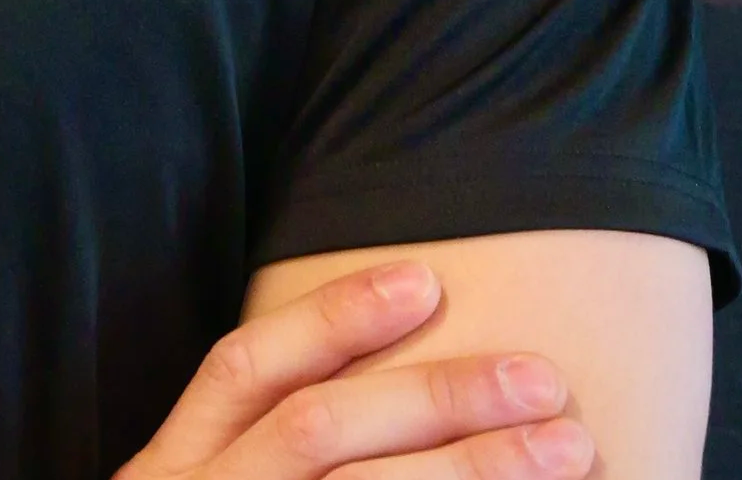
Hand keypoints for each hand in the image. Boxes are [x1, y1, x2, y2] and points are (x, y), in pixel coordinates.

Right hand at [118, 260, 595, 479]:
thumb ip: (253, 450)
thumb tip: (387, 378)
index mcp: (173, 473)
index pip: (247, 371)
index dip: (332, 319)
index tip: (427, 280)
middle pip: (320, 432)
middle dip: (435, 396)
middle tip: (542, 378)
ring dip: (473, 471)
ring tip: (568, 450)